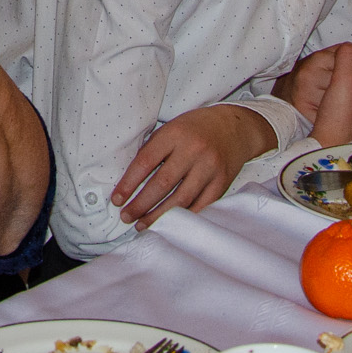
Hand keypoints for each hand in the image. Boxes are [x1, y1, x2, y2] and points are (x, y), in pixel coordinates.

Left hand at [110, 104, 274, 225]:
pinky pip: (201, 206)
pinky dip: (184, 218)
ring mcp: (210, 168)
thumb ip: (153, 150)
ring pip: (181, 199)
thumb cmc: (194, 129)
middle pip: (162, 184)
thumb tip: (129, 181)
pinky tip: (170, 225)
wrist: (235, 127)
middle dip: (141, 204)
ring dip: (159, 216)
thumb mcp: (171, 129)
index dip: (128, 183)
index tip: (116, 200)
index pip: (145, 162)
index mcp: (175, 134)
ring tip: (142, 225)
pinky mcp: (222, 182)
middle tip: (125, 217)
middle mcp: (193, 150)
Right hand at [274, 43, 351, 144]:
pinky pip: (347, 99)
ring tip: (327, 93)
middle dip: (344, 74)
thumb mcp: (343, 81)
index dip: (347, 63)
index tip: (333, 71)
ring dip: (339, 84)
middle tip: (330, 83)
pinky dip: (337, 96)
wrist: (325, 150)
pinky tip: (327, 102)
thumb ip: (347, 57)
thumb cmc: (337, 119)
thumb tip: (348, 47)